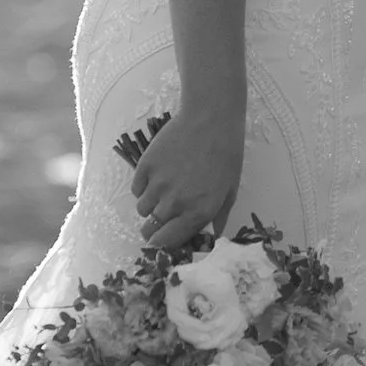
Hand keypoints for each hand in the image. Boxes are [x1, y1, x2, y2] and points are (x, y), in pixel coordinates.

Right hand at [128, 98, 242, 255]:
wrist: (210, 120)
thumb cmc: (226, 156)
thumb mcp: (229, 192)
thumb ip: (217, 219)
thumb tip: (209, 237)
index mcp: (197, 213)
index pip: (167, 242)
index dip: (161, 245)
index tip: (160, 241)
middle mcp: (174, 203)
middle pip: (150, 228)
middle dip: (154, 226)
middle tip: (163, 214)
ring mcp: (157, 184)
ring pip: (142, 208)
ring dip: (150, 204)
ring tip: (164, 188)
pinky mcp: (145, 166)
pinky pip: (136, 188)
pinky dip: (144, 186)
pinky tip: (158, 174)